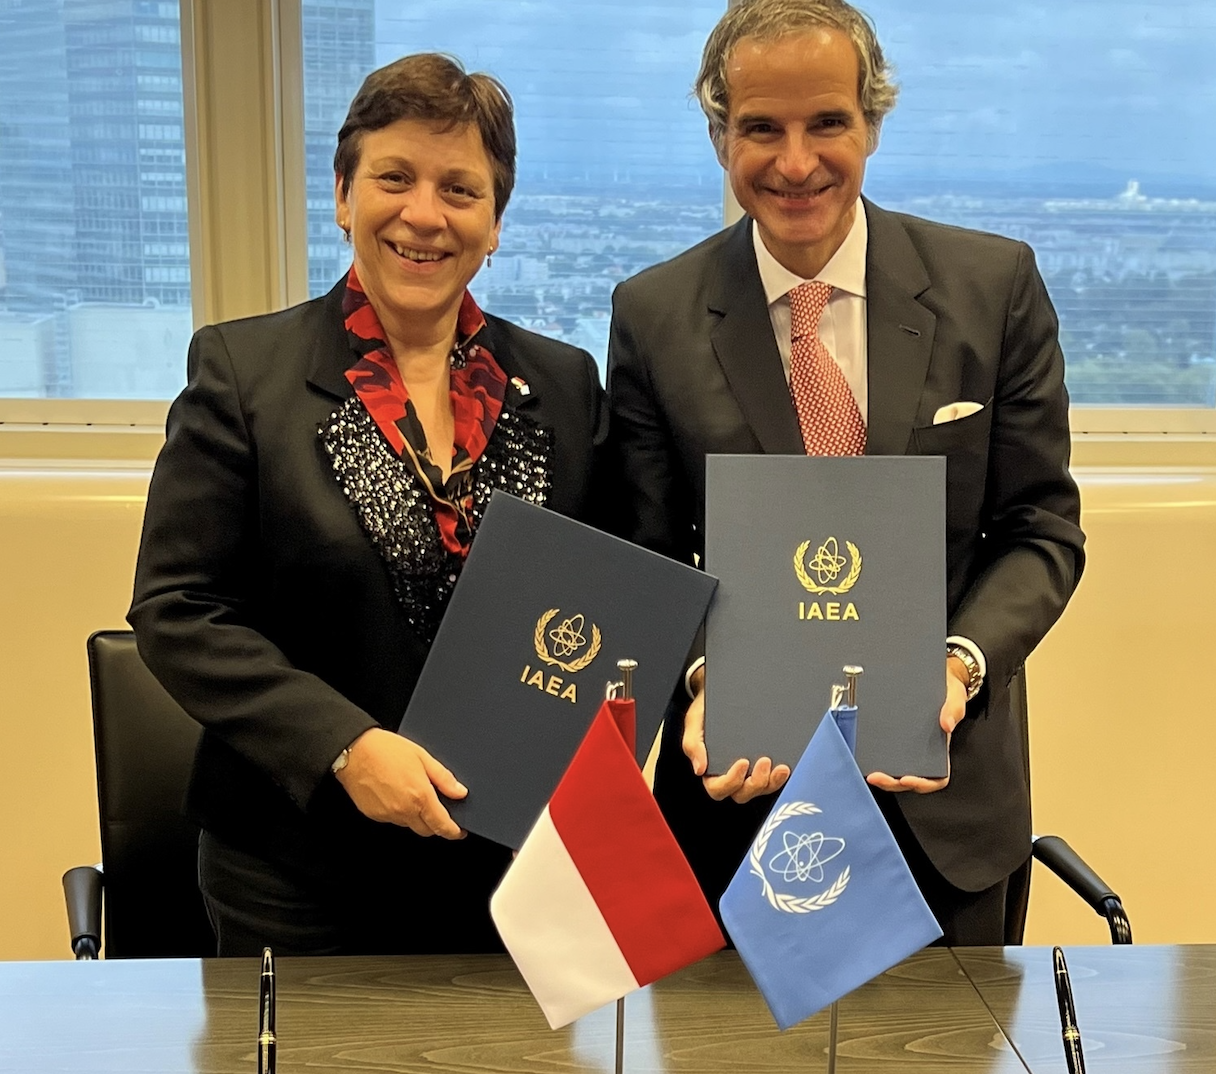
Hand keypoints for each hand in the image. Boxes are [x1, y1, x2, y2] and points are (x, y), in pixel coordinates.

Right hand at [335, 728, 466, 838]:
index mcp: (420, 796)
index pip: (442, 825)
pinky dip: (399, 812)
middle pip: (426, 830)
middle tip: (437, 809)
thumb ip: (443, 778)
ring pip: (409, 824)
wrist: (354, 751)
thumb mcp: (422, 757)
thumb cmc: (385, 749)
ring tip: (411, 792)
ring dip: (416, 816)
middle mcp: (404, 810)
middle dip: (435, 824)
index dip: (453, 831)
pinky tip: (395, 793)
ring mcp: (388, 815)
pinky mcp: (374, 815)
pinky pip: (392, 819)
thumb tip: (459, 792)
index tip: (458, 832)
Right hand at [682, 666, 789, 803]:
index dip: (730, 782)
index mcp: (711, 770)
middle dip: (755, 783)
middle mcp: (730, 775)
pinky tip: (787, 765)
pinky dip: (780, 777)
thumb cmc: (705, 711)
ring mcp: (748, 772)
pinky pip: (772, 779)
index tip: (742, 762)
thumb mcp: (695, 723)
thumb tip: (700, 769)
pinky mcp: (763, 765)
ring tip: (781, 767)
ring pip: (760, 789)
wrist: (721, 693)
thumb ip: (693, 745)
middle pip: (742, 794)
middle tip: (764, 761)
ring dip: (771, 783)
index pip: (718, 789)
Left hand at [866, 657, 967, 794]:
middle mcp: (924, 753)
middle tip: (876, 777)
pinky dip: (876, 756)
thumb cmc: (949, 690)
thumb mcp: (956, 697)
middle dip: (893, 782)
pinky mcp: (895, 735)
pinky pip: (886, 750)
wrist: (939, 676)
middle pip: (910, 778)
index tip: (908, 778)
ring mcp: (908, 746)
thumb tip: (947, 724)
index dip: (923, 783)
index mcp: (941, 750)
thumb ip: (953, 710)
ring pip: (896, 769)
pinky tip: (864, 752)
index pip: (937, 778)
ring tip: (868, 771)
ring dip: (883, 775)